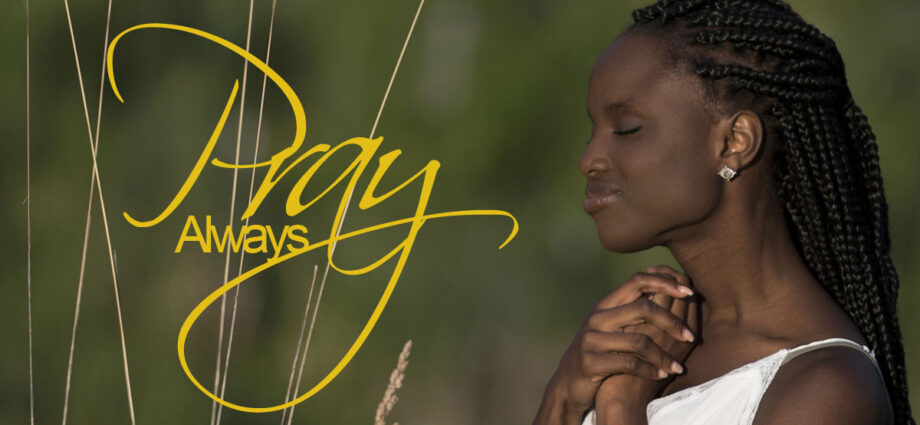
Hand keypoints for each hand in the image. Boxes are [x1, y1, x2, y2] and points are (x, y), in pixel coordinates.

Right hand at [534, 267, 694, 424]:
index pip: (637, 281)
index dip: (665, 282)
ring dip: (663, 356)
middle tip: (690, 337)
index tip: (689, 292)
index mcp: (606, 304)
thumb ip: (633, 309)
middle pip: (643, 308)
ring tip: (676, 366)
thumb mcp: (612, 325)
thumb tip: (672, 289)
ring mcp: (592, 339)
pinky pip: (629, 363)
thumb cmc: (601, 351)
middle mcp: (597, 318)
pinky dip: (649, 370)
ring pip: (639, 340)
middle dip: (671, 322)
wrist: (570, 382)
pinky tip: (660, 375)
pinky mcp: (590, 362)